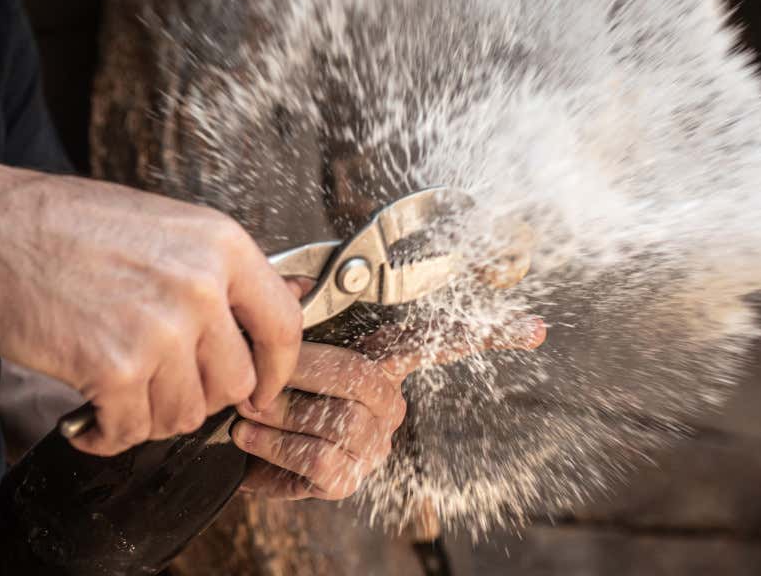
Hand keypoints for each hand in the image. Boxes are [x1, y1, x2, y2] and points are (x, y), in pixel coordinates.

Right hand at [0, 169, 302, 456]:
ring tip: (114, 393)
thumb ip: (216, 272)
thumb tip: (273, 309)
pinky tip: (86, 418)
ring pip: (184, 415)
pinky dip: (106, 436)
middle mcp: (202, 287)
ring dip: (147, 416)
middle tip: (155, 386)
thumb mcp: (165, 226)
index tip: (260, 389)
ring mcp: (161, 328)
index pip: (285, 326)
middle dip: (196, 396)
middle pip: (234, 383)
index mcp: (221, 245)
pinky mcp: (115, 367)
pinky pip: (131, 432)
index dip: (277, 370)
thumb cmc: (66, 226)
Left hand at [231, 316, 545, 499]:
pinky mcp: (346, 479)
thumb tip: (301, 282)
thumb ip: (292, 305)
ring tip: (250, 407)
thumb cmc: (259, 383)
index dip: (485, 334)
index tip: (533, 330)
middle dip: (303, 372)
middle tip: (261, 374)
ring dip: (281, 411)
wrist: (228, 438)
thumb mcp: (274, 338)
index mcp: (377, 361)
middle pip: (364, 378)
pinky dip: (277, 444)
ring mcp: (370, 443)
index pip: (436, 341)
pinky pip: (320, 456)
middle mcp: (385, 404)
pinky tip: (251, 435)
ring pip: (337, 418)